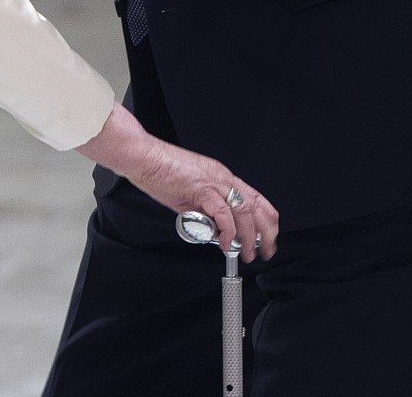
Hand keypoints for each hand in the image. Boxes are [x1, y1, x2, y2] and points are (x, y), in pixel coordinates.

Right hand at [75, 103, 278, 260]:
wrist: (144, 157)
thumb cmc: (161, 172)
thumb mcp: (191, 193)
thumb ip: (205, 210)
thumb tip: (214, 230)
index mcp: (223, 177)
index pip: (256, 199)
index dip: (266, 221)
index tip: (267, 238)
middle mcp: (223, 178)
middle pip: (257, 206)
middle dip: (265, 232)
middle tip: (264, 251)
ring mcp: (214, 182)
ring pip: (244, 211)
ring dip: (248, 237)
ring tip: (245, 253)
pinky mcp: (202, 189)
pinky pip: (222, 213)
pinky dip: (228, 231)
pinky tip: (226, 243)